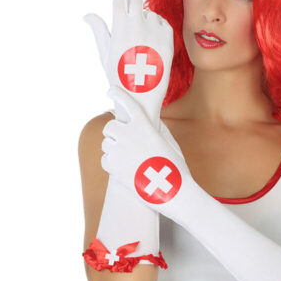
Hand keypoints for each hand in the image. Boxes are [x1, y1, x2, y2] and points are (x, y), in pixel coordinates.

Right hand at [83, 0, 173, 126]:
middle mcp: (137, 26)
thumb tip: (87, 15)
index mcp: (120, 28)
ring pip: (150, 15)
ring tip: (142, 41)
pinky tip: (153, 41)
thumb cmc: (119, 75)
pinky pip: (162, 24)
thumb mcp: (106, 52)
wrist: (141, 94)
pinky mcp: (168, 38)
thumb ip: (100, 30)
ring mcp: (154, 31)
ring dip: (145, 19)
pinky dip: (157, 26)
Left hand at [101, 85, 190, 205]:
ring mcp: (119, 150)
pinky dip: (111, 163)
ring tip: (128, 159)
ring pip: (106, 144)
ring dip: (113, 148)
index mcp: (144, 125)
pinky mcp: (113, 167)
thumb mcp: (170, 142)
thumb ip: (157, 128)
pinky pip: (105, 159)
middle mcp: (128, 134)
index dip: (118, 94)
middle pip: (110, 127)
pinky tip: (124, 169)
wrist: (172, 191)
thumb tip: (149, 121)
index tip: (110, 90)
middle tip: (122, 141)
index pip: (128, 104)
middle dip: (114, 133)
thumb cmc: (175, 167)